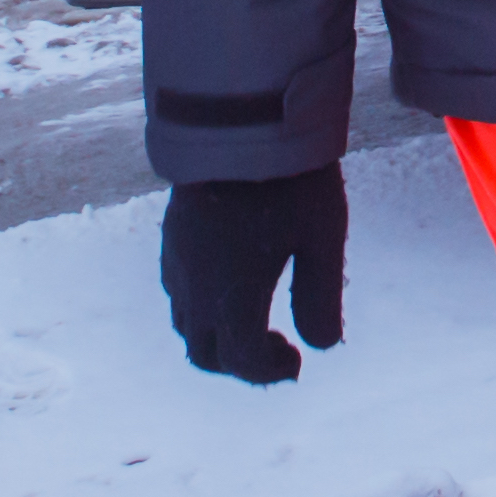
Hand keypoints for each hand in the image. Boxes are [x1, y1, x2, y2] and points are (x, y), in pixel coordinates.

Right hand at [161, 166, 348, 384]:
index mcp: (231, 296)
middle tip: (277, 350)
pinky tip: (233, 285)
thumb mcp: (322, 239)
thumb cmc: (292, 181)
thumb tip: (323, 347)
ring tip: (258, 320)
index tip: (296, 364)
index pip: (240, 360)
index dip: (268, 372)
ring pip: (186, 323)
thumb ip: (320, 298)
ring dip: (218, 335)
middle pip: (204, 352)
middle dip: (240, 362)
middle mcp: (194, 287)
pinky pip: (178, 292)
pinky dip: (202, 308)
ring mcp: (177, 262)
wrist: (241, 123)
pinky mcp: (172, 238)